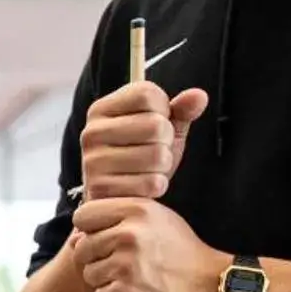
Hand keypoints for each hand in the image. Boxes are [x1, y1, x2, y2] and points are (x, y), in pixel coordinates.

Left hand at [73, 197, 228, 291]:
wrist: (213, 288)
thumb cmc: (182, 254)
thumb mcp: (158, 221)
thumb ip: (118, 220)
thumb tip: (77, 236)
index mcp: (137, 210)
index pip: (83, 215)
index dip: (90, 229)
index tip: (105, 238)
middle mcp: (129, 234)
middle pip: (82, 248)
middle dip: (98, 258)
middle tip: (128, 264)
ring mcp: (126, 265)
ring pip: (89, 274)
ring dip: (107, 280)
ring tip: (136, 278)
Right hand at [80, 80, 208, 201]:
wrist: (116, 197)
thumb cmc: (140, 155)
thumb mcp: (162, 128)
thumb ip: (180, 110)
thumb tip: (199, 96)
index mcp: (101, 110)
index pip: (147, 94)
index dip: (163, 109)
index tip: (153, 122)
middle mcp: (91, 132)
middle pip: (156, 125)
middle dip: (166, 141)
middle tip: (152, 150)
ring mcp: (93, 162)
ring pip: (157, 155)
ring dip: (163, 165)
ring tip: (147, 169)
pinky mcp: (100, 190)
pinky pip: (151, 183)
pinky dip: (156, 186)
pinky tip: (142, 187)